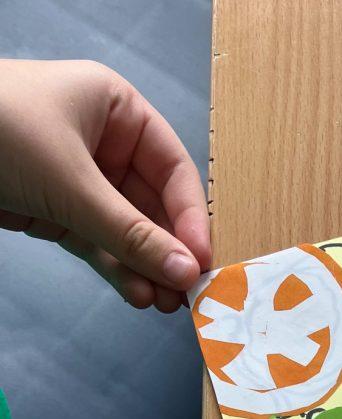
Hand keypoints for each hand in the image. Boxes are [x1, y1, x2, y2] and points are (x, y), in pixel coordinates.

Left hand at [0, 59, 210, 311]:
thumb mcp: (74, 185)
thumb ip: (132, 234)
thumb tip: (184, 271)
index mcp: (116, 109)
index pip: (173, 169)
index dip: (190, 217)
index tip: (200, 260)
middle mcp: (103, 141)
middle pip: (154, 205)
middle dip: (169, 251)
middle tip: (187, 293)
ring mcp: (80, 178)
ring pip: (128, 230)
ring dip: (147, 268)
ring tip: (163, 303)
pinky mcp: (58, 210)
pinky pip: (100, 243)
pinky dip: (118, 269)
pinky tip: (135, 293)